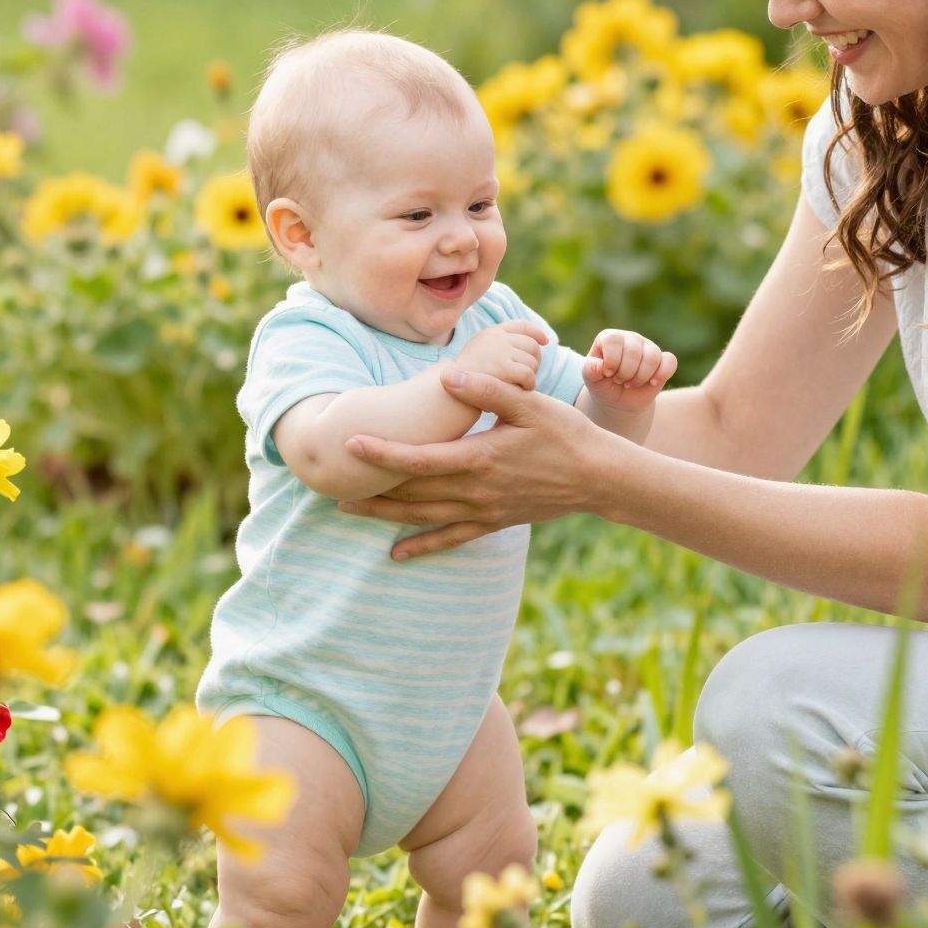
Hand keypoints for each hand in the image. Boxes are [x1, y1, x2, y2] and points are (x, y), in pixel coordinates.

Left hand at [336, 369, 607, 558]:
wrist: (598, 477)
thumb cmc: (565, 434)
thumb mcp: (529, 404)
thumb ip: (486, 390)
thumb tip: (448, 374)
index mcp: (480, 458)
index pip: (419, 459)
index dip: (382, 453)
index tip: (351, 445)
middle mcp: (476, 490)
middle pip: (412, 493)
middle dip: (370, 488)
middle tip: (328, 485)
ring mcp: (483, 510)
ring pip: (424, 516)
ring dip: (384, 514)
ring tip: (348, 510)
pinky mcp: (493, 522)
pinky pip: (451, 538)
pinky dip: (422, 546)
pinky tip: (396, 553)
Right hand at [454, 318, 548, 390]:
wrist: (447, 394)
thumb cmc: (464, 381)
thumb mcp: (480, 357)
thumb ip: (499, 349)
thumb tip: (529, 344)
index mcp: (490, 333)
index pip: (521, 326)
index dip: (536, 333)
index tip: (545, 341)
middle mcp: (495, 338)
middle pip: (532, 345)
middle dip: (534, 361)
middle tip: (526, 377)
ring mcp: (499, 351)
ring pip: (532, 361)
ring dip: (531, 376)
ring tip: (520, 386)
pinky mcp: (502, 368)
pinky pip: (528, 374)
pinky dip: (528, 384)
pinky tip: (521, 391)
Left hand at [581, 328, 677, 411]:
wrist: (618, 400)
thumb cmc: (603, 384)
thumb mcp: (591, 379)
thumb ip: (590, 370)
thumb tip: (599, 366)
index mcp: (610, 338)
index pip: (614, 340)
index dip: (612, 360)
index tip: (608, 373)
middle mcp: (630, 338)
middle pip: (634, 351)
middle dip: (626, 373)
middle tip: (620, 381)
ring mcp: (648, 347)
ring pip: (652, 357)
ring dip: (641, 377)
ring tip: (631, 383)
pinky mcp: (663, 360)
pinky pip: (670, 361)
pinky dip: (662, 374)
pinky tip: (652, 383)